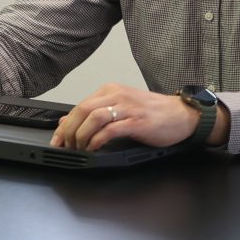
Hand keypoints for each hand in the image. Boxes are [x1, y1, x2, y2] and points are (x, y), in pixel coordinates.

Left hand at [50, 82, 198, 150]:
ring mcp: (127, 107)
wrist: (182, 115)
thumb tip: (68, 122)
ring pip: (93, 117)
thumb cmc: (152, 113)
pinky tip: (94, 148)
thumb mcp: (120, 108)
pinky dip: (97, 140)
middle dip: (69, 131)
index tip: (57, 140)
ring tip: (79, 148)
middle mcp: (116, 95)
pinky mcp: (137, 121)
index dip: (65, 125)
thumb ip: (96, 113)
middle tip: (66, 146)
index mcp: (110, 90)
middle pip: (82, 110)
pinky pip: (110, 129)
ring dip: (81, 135)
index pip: (79, 106)